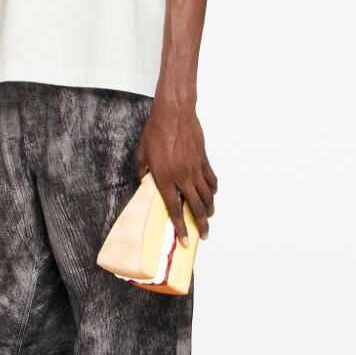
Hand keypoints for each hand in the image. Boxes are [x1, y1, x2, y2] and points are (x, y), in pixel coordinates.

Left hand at [136, 99, 216, 241]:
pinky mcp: (203, 160)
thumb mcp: (142, 154)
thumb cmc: (155, 132)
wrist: (174, 114)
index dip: (180, 227)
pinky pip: (211, 180)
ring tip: (208, 218)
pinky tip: (212, 195)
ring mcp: (195, 169)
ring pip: (207, 196)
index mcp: (165, 179)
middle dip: (200, 225)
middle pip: (195, 207)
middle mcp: (182, 177)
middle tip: (203, 236)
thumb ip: (143, 172)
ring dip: (209, 210)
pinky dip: (213, 190)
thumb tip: (144, 183)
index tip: (184, 241)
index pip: (174, 209)